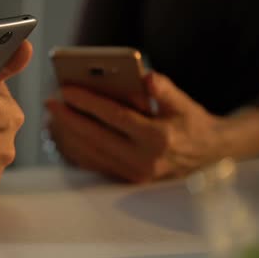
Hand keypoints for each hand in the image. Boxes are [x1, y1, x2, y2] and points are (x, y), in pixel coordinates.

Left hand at [45, 72, 230, 182]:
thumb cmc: (191, 122)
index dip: (88, 102)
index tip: (66, 89)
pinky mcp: (127, 180)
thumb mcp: (183, 102)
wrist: (208, 155)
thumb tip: (146, 77)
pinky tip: (64, 136)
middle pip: (96, 138)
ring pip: (91, 154)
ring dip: (68, 136)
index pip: (115, 117)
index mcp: (158, 139)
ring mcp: (135, 174)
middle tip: (50, 103)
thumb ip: (164, 89)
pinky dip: (76, 151)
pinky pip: (95, 165)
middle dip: (69, 119)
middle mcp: (144, 160)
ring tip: (53, 118)